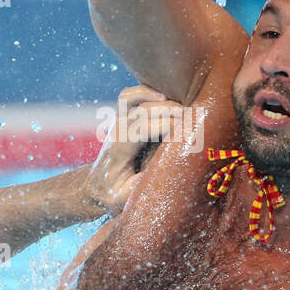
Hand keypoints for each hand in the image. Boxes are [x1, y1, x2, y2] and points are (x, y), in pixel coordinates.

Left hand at [85, 84, 180, 214]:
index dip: (166, 126)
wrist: (94, 187)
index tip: (188, 132)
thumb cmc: (112, 195)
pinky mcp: (122, 118)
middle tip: (195, 118)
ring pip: (131, 98)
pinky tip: (166, 97)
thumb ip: (139, 187)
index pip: (141, 129)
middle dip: (170, 111)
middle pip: (142, 111)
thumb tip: (162, 174)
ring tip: (181, 104)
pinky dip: (147, 91)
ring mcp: (117, 122)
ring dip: (156, 97)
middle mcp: (117, 130)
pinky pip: (130, 96)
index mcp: (118, 149)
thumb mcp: (123, 198)